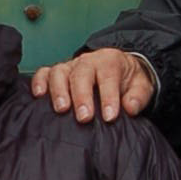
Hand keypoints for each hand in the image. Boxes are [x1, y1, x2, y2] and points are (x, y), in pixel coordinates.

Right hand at [29, 48, 154, 123]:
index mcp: (110, 61)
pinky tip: (39, 96)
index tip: (110, 117)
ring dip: (59, 91)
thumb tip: (130, 107)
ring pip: (59, 72)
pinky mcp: (57, 73)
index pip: (108, 77)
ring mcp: (70, 66)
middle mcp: (87, 61)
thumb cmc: (127, 80)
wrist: (117, 68)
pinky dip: (39, 82)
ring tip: (61, 110)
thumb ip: (138, 96)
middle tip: (84, 117)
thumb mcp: (141, 85)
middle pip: (81, 74)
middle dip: (82, 96)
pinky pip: (44, 73)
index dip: (109, 97)